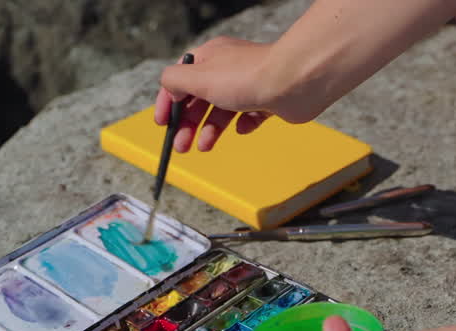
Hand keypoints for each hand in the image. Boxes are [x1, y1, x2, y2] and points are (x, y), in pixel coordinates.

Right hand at [154, 36, 283, 152]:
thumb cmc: (247, 76)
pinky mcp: (268, 101)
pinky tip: (241, 129)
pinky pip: (250, 116)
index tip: (161, 123)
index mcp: (209, 58)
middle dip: (187, 123)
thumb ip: (175, 81)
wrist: (294, 82)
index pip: (179, 79)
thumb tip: (169, 89)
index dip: (167, 101)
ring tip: (204, 147)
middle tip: (181, 146)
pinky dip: (242, 125)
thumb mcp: (199, 77)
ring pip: (222, 111)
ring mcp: (249, 85)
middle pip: (200, 99)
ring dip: (210, 130)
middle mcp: (228, 69)